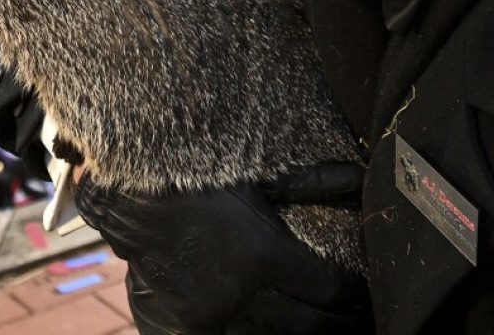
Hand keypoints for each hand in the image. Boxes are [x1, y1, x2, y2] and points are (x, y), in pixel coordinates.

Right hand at [75, 170, 370, 334]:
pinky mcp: (186, 326)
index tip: (357, 294)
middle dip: (337, 325)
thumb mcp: (256, 176)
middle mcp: (242, 290)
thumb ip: (309, 181)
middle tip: (352, 321)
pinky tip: (262, 334)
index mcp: (264, 251)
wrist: (135, 192)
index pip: (326, 288)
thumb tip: (356, 177)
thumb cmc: (199, 175)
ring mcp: (213, 313)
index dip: (349, 294)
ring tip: (318, 330)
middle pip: (309, 326)